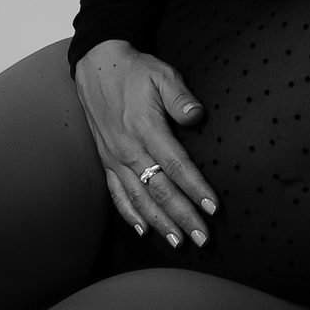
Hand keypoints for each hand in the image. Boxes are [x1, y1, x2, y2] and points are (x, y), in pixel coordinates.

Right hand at [74, 40, 217, 249]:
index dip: (196, 188)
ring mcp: (115, 158)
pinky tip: (144, 230)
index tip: (213, 208)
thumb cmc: (135, 71)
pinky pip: (117, 194)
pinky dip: (130, 214)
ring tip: (179, 243)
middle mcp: (129, 149)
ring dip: (160, 223)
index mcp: (146, 128)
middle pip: (160, 190)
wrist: (96, 67)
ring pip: (139, 199)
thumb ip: (180, 96)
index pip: (176, 165)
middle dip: (183, 217)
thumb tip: (196, 115)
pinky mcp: (106, 161)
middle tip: (203, 239)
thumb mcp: (162, 73)